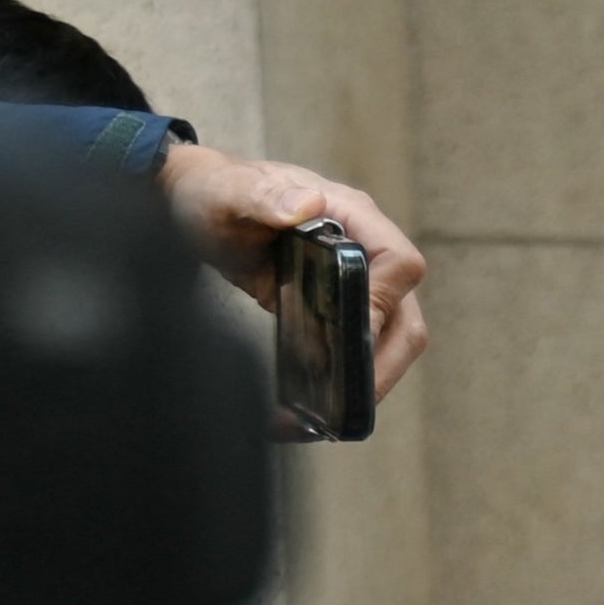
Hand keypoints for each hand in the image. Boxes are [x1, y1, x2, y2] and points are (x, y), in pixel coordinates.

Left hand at [156, 141, 429, 403]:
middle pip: (405, 313)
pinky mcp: (337, 306)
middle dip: (387, 360)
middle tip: (352, 400)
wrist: (198, 206)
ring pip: (392, 335)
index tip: (354, 332)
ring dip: (372, 375)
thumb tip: (308, 205)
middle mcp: (363, 248)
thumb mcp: (230, 193)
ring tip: (334, 411)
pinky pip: (360, 343)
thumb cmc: (216, 192)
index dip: (386, 301)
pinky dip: (348, 373)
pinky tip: (319, 400)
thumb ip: (264, 197)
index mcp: (350, 215)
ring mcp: (354, 280)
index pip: (400, 262)